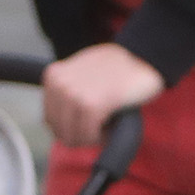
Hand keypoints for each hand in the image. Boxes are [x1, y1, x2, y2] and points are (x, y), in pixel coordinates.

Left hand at [41, 41, 165, 147]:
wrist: (144, 57)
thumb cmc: (117, 69)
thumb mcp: (81, 73)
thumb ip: (66, 92)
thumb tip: (54, 124)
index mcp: (53, 76)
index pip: (50, 120)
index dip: (71, 127)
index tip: (90, 122)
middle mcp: (59, 84)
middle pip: (59, 131)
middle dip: (80, 135)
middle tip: (100, 126)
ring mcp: (73, 95)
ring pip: (72, 137)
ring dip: (91, 137)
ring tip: (107, 123)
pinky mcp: (91, 105)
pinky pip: (89, 135)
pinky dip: (101, 137)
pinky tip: (111, 125)